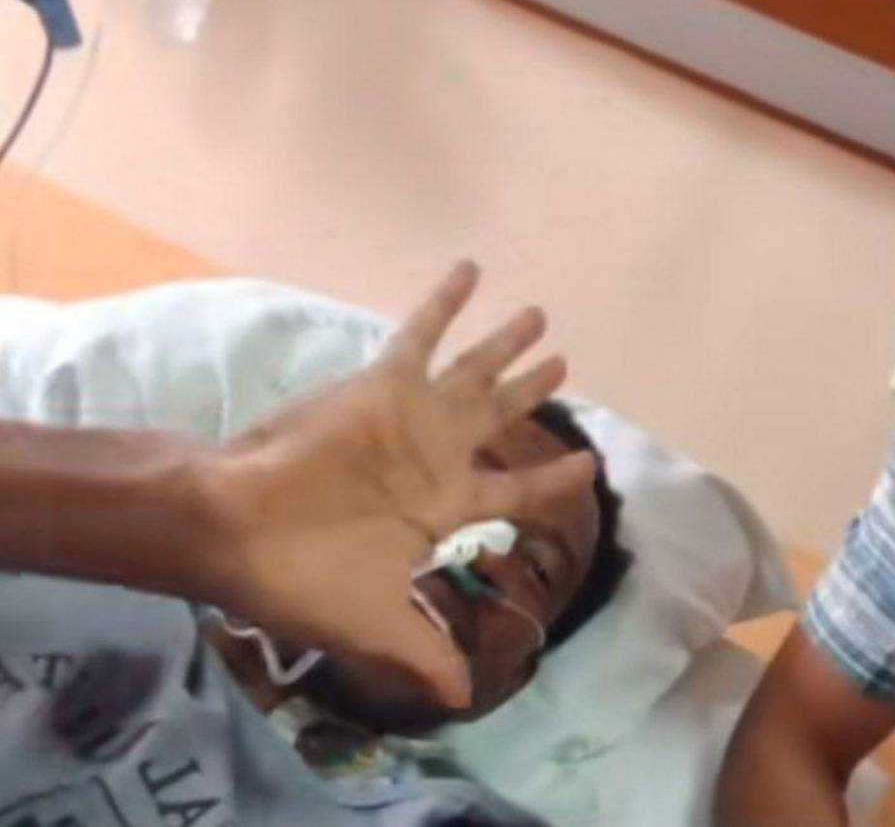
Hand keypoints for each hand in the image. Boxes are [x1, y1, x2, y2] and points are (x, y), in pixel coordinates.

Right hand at [200, 262, 593, 707]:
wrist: (231, 528)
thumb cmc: (302, 576)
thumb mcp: (375, 623)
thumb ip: (424, 652)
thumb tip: (464, 700)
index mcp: (440, 510)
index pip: (514, 495)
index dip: (552, 481)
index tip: (590, 464)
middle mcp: (434, 458)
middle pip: (499, 418)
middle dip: (530, 392)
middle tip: (564, 365)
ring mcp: (411, 418)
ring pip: (473, 371)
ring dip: (505, 345)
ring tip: (541, 318)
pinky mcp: (380, 385)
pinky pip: (420, 333)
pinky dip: (445, 303)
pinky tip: (472, 268)